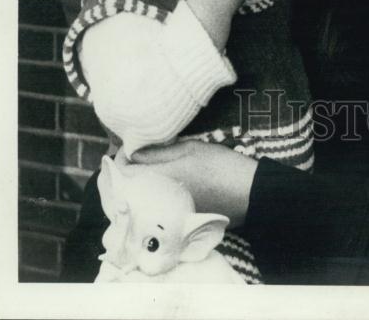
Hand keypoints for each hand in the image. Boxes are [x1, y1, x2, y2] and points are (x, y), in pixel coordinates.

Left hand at [118, 141, 258, 226]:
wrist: (247, 194)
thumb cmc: (220, 166)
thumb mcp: (189, 149)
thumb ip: (158, 152)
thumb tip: (132, 151)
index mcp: (158, 180)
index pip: (123, 171)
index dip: (121, 157)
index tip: (128, 148)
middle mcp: (158, 201)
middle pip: (127, 190)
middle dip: (124, 174)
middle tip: (130, 159)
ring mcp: (166, 214)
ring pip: (139, 201)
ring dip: (136, 187)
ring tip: (143, 171)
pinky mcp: (175, 220)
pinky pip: (152, 209)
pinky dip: (150, 198)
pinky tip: (159, 186)